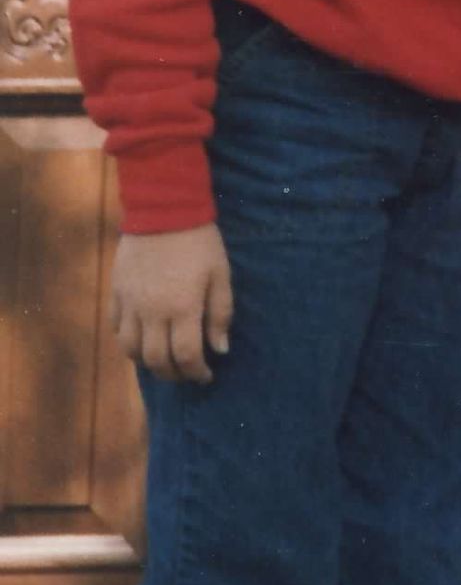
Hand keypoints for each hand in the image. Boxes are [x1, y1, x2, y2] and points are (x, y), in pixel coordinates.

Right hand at [109, 225, 232, 384]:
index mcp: (182, 307)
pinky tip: (143, 339)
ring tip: (164, 361)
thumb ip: (221, 314)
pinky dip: (128, 341)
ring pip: (130, 350)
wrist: (164, 209)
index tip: (206, 375)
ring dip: (148, 363)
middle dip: (173, 374)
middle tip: (186, 373)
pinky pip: (116, 328)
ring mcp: (130, 303)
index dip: (197, 372)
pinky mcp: (116, 291)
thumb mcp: (221, 275)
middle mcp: (152, 311)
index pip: (186, 356)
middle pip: (156, 360)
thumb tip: (220, 349)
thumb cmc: (200, 242)